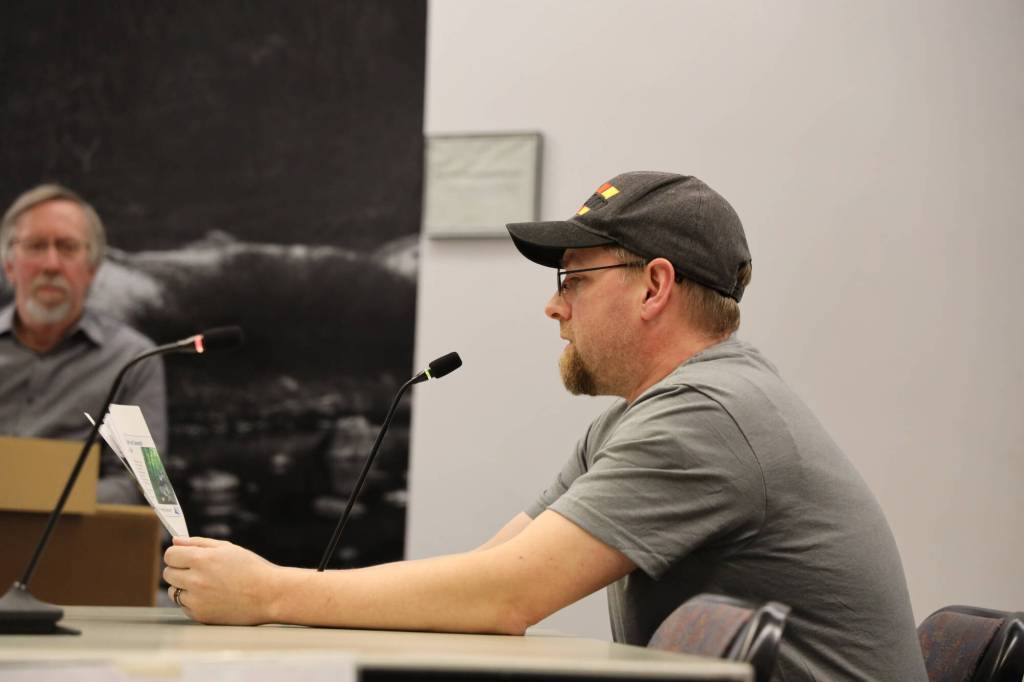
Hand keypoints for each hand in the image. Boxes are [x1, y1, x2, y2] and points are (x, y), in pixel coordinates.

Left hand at [163, 536, 279, 624]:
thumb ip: (198, 543)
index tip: (183, 556)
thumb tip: (176, 541)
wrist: (269, 595)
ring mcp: (197, 600)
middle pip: (168, 574)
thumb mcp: (227, 548)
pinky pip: (185, 606)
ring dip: (184, 587)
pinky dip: (193, 601)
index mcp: (201, 560)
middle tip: (197, 570)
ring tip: (206, 584)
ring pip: (173, 592)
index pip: (170, 555)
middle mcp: (195, 581)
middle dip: (179, 570)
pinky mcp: (200, 615)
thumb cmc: (251, 569)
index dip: (176, 554)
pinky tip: (212, 597)